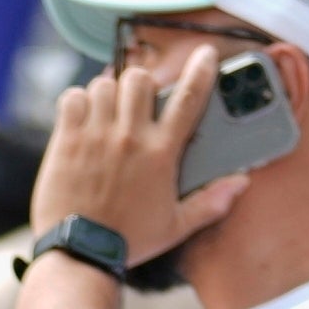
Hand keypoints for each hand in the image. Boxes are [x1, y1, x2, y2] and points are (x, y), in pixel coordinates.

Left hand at [32, 46, 246, 267]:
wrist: (81, 255)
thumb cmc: (129, 241)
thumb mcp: (176, 226)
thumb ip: (211, 202)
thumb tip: (242, 183)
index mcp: (161, 154)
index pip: (189, 98)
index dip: (201, 70)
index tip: (205, 54)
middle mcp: (130, 138)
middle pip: (140, 79)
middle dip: (140, 85)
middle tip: (135, 103)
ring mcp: (96, 136)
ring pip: (105, 84)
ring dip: (108, 93)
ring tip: (107, 113)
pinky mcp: (66, 141)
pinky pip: (72, 97)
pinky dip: (77, 101)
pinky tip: (81, 117)